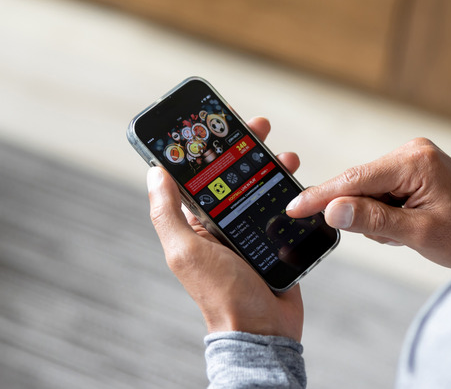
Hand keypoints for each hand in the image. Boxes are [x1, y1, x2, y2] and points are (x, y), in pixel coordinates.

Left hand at [147, 117, 302, 340]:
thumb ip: (167, 214)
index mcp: (198, 222)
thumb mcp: (186, 251)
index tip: (218, 122)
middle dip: (245, 147)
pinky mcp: (275, 239)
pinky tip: (297, 178)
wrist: (262, 329)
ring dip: (271, 165)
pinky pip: (282, 206)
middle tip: (259, 126)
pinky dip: (290, 189)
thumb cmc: (221, 294)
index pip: (200, 175)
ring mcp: (251, 230)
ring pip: (260, 186)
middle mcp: (223, 223)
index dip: (208, 146)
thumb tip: (153, 173)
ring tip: (285, 152)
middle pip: (234, 174)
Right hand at [286, 138, 450, 267]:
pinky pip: (383, 192)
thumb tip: (333, 210)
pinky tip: (408, 225)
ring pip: (369, 191)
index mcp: (414, 161)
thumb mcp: (419, 233)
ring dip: (378, 218)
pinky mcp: (414, 170)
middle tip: (394, 235)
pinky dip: (387, 213)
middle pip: (360, 183)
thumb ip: (374, 221)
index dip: (322, 195)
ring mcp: (413, 159)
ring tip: (408, 232)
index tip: (294, 207)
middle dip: (363, 214)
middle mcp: (412, 152)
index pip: (355, 177)